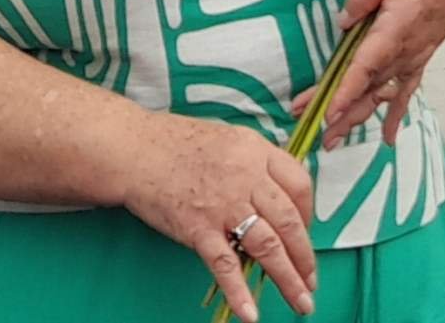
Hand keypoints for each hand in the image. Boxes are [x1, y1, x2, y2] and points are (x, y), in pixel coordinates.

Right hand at [118, 113, 316, 321]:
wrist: (133, 148)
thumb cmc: (176, 142)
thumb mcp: (226, 138)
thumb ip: (253, 163)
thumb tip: (276, 197)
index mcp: (254, 150)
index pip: (299, 183)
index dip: (308, 213)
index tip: (306, 232)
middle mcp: (244, 176)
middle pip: (289, 221)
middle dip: (305, 257)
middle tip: (311, 282)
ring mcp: (222, 203)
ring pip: (267, 245)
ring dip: (288, 278)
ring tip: (300, 302)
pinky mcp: (197, 227)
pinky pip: (225, 265)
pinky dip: (240, 292)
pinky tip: (251, 314)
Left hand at [296, 0, 444, 148]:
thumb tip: (343, 24)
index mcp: (394, 29)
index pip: (364, 67)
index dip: (345, 92)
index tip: (328, 113)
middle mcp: (406, 51)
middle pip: (367, 88)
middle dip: (341, 113)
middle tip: (317, 135)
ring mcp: (414, 57)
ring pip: (381, 94)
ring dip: (357, 118)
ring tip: (335, 140)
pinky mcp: (420, 56)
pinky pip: (406, 91)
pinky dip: (396, 115)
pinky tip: (388, 138)